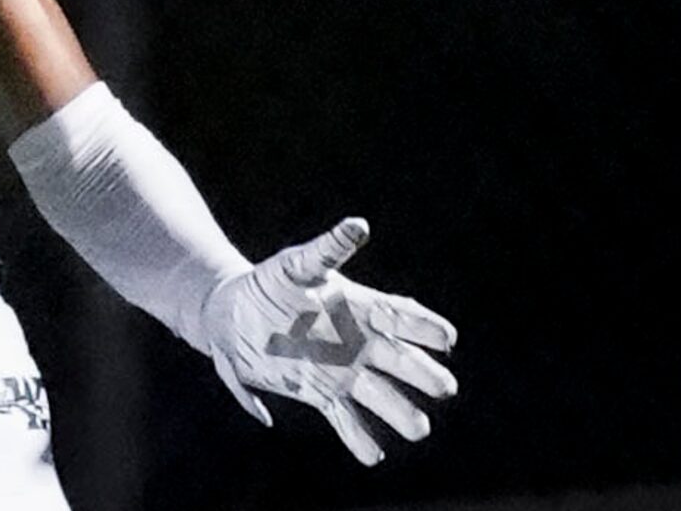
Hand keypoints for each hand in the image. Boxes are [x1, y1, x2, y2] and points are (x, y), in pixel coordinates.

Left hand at [198, 218, 457, 465]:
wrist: (233, 312)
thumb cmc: (271, 281)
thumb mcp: (299, 262)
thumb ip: (330, 247)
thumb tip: (359, 226)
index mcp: (362, 308)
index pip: (404, 317)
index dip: (427, 328)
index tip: (447, 339)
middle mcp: (361, 344)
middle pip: (403, 362)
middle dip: (425, 375)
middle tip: (444, 387)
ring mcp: (344, 372)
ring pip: (383, 398)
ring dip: (401, 413)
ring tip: (417, 428)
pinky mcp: (321, 394)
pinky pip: (347, 420)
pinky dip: (359, 438)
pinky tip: (373, 455)